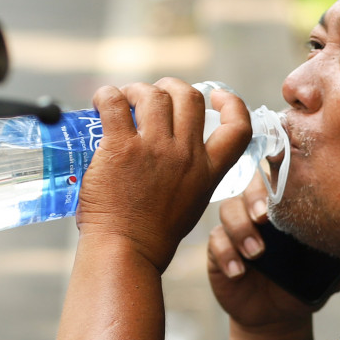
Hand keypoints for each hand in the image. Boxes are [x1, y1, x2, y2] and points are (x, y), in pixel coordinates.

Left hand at [77, 78, 250, 271]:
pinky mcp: (121, 148)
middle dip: (170, 87)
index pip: (238, 127)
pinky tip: (101, 102)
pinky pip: (113, 102)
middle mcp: (186, 156)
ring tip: (123, 100)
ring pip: (153, 95)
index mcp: (207, 171)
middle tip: (152, 94)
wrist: (126, 252)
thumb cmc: (152, 235)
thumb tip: (173, 150)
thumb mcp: (190, 203)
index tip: (216, 96)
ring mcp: (154, 149)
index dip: (231, 103)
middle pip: (189, 97)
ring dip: (136, 90)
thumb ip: (190, 174)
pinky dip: (106, 95)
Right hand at [206, 172, 315, 333]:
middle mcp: (257, 210)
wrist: (276, 315)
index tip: (285, 188)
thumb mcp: (325, 275)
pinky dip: (226, 254)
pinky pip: (215, 243)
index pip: (278, 177)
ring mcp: (235, 228)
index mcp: (284, 207)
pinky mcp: (218, 251)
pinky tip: (238, 271)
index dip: (278, 174)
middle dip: (254, 198)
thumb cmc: (302, 284)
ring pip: (228, 211)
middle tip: (263, 217)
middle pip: (248, 185)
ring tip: (257, 253)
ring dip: (241, 229)